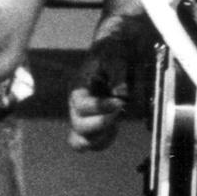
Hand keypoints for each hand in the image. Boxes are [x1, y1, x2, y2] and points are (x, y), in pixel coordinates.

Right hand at [68, 18, 146, 150]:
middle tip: (120, 111)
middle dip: (102, 125)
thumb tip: (120, 94)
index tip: (121, 102)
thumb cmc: (112, 52)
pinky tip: (115, 127)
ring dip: (101, 137)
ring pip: (81, 142)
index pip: (82, 105)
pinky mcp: (92, 124)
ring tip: (116, 122)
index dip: (101, 108)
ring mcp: (82, 116)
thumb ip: (117, 74)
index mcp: (78, 87)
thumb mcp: (115, 56)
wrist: (112, 52)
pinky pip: (91, 143)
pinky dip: (104, 141)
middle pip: (79, 127)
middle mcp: (76, 105)